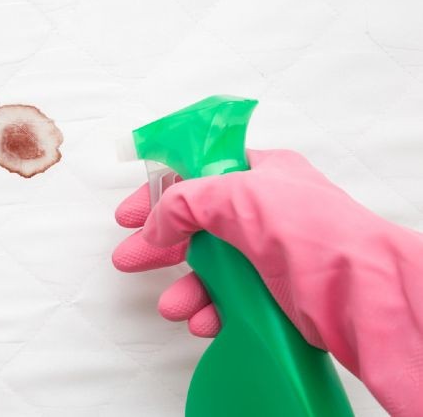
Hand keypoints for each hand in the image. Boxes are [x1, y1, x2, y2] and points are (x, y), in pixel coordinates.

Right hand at [113, 149, 422, 416]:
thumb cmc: (316, 233)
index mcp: (261, 174)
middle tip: (131, 258)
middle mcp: (266, 211)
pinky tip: (204, 321)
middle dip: (161, 246)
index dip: (161, 191)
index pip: (198, 174)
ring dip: (187, 288)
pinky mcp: (276, 291)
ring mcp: (271, 253)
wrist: (362, 294)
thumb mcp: (237, 196)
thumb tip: (156, 224)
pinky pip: (231, 300)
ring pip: (212, 269)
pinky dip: (212, 311)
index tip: (132, 213)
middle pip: (198, 226)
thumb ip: (185, 202)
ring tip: (173, 306)